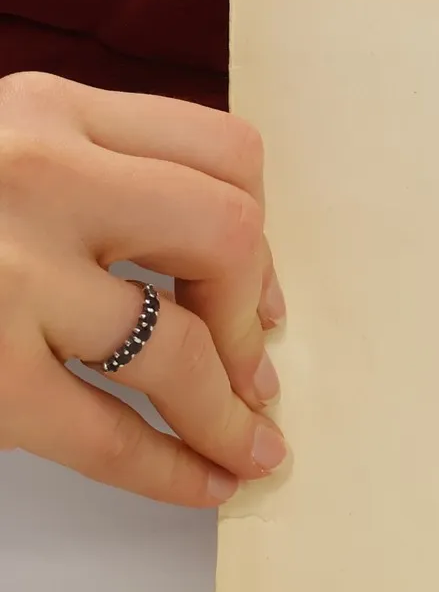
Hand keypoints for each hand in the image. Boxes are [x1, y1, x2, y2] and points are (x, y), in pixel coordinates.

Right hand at [0, 71, 287, 504]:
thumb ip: (85, 173)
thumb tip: (213, 265)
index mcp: (49, 110)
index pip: (223, 152)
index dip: (260, 228)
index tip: (257, 289)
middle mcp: (38, 176)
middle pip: (225, 232)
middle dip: (249, 310)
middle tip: (251, 362)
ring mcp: (4, 275)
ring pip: (174, 346)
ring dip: (227, 407)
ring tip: (248, 442)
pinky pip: (103, 429)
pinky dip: (170, 466)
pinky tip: (203, 482)